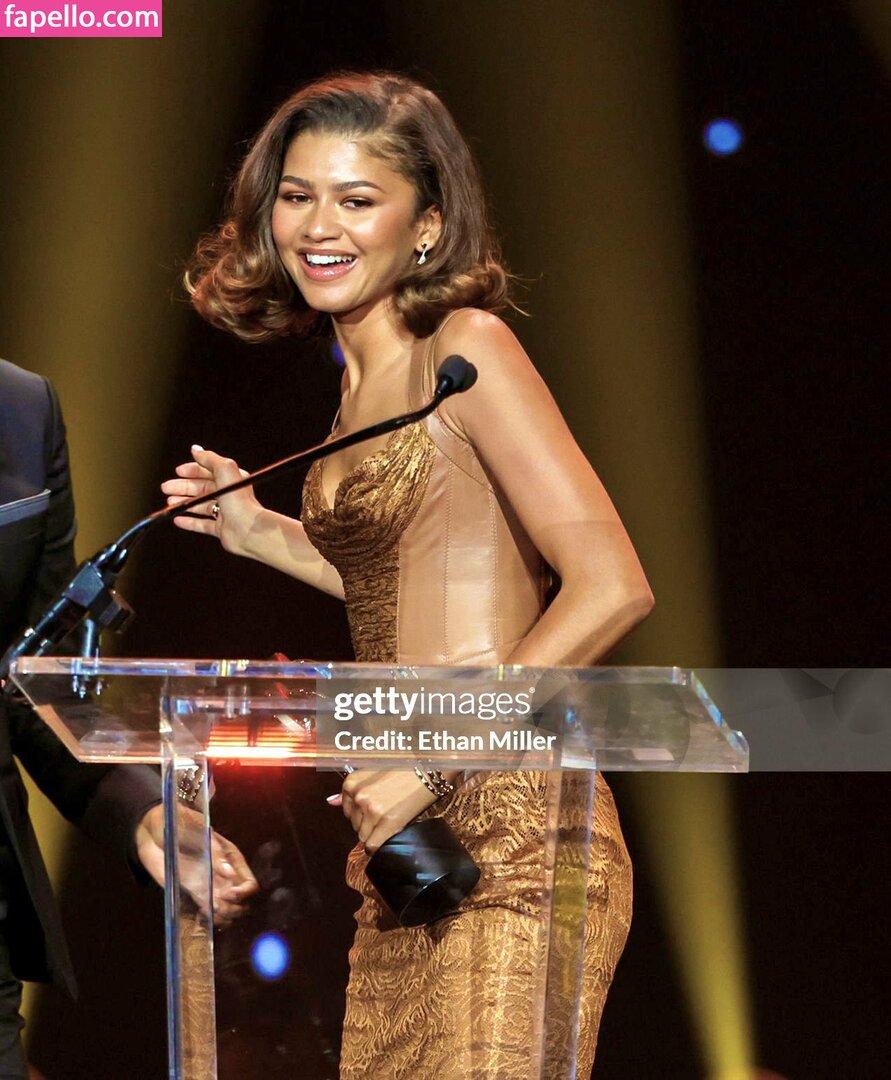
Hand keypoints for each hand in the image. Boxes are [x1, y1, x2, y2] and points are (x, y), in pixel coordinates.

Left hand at [135, 803, 258, 926]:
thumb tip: (229, 873)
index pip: (249, 884)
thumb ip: (215, 854)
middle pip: (242, 903)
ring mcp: (209, 886)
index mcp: (231, 859)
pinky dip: (208, 919)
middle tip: (217, 905)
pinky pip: (207, 912)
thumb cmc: (181, 823)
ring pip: (227, 912)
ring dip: (221, 917)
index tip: (229, 894)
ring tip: (208, 911)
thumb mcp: (200, 834)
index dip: (243, 893)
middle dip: (233, 909)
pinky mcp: (192, 893)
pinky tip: (201, 914)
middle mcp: (224, 876)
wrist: (154, 830)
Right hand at [160, 444, 261, 556]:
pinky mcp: (221, 528)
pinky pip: (202, 524)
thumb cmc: (240, 500)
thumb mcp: (224, 469)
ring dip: (184, 503)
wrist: (248, 528)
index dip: (192, 470)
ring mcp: (225, 512)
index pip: (209, 471)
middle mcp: (229, 495)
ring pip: (200, 506)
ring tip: (170, 502)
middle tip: (166, 488)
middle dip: (183, 487)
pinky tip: (178, 520)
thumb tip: (196, 449)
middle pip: (201, 488)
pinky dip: (189, 522)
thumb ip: (209, 458)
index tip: (178, 471)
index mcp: (231, 479)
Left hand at [328, 770, 455, 853]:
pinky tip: (390, 835)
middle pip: (355, 825)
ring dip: (375, 834)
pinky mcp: (387, 823)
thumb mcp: (373, 771)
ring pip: (363, 837)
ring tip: (392, 820)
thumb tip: (331, 802)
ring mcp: (372, 810)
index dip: (361, 813)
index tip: (374, 809)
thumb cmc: (404, 766)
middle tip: (386, 812)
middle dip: (368, 823)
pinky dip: (379, 846)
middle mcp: (358, 796)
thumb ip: (351, 789)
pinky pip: (373, 846)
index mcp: (352, 782)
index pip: (346, 811)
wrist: (429, 767)